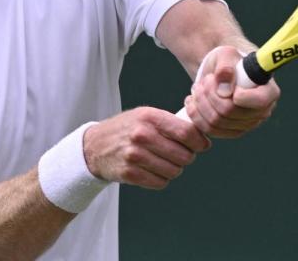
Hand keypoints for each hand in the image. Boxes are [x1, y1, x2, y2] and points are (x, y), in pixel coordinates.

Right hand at [82, 107, 210, 189]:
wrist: (95, 146)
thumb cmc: (127, 129)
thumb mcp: (146, 115)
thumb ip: (171, 123)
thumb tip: (201, 136)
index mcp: (149, 117)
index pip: (186, 133)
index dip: (200, 142)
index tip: (202, 145)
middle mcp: (142, 135)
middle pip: (183, 155)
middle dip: (187, 157)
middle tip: (180, 154)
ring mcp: (134, 155)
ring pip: (174, 171)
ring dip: (174, 169)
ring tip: (164, 161)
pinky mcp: (130, 173)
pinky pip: (160, 182)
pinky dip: (161, 179)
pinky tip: (153, 170)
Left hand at [183, 46, 279, 137]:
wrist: (219, 72)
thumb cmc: (228, 60)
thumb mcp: (226, 54)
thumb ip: (225, 66)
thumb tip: (224, 88)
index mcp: (269, 91)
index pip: (261, 100)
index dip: (243, 95)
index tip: (230, 85)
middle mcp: (261, 112)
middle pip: (230, 112)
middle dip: (210, 94)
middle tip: (205, 80)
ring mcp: (246, 125)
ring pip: (216, 121)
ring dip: (200, 103)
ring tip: (197, 88)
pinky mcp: (230, 132)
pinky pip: (210, 130)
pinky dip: (196, 115)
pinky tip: (192, 101)